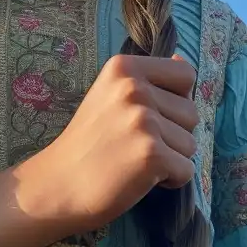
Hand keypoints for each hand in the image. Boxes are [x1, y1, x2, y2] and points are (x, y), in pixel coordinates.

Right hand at [23, 52, 198, 232]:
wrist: (54, 187)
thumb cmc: (87, 143)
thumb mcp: (110, 95)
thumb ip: (149, 80)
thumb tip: (183, 59)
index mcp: (125, 67)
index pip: (185, 75)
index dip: (176, 101)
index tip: (150, 117)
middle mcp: (134, 88)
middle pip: (191, 113)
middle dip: (172, 135)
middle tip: (135, 146)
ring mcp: (143, 121)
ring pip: (190, 143)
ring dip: (171, 158)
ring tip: (135, 162)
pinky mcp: (151, 154)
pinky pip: (187, 169)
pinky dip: (171, 180)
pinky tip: (141, 179)